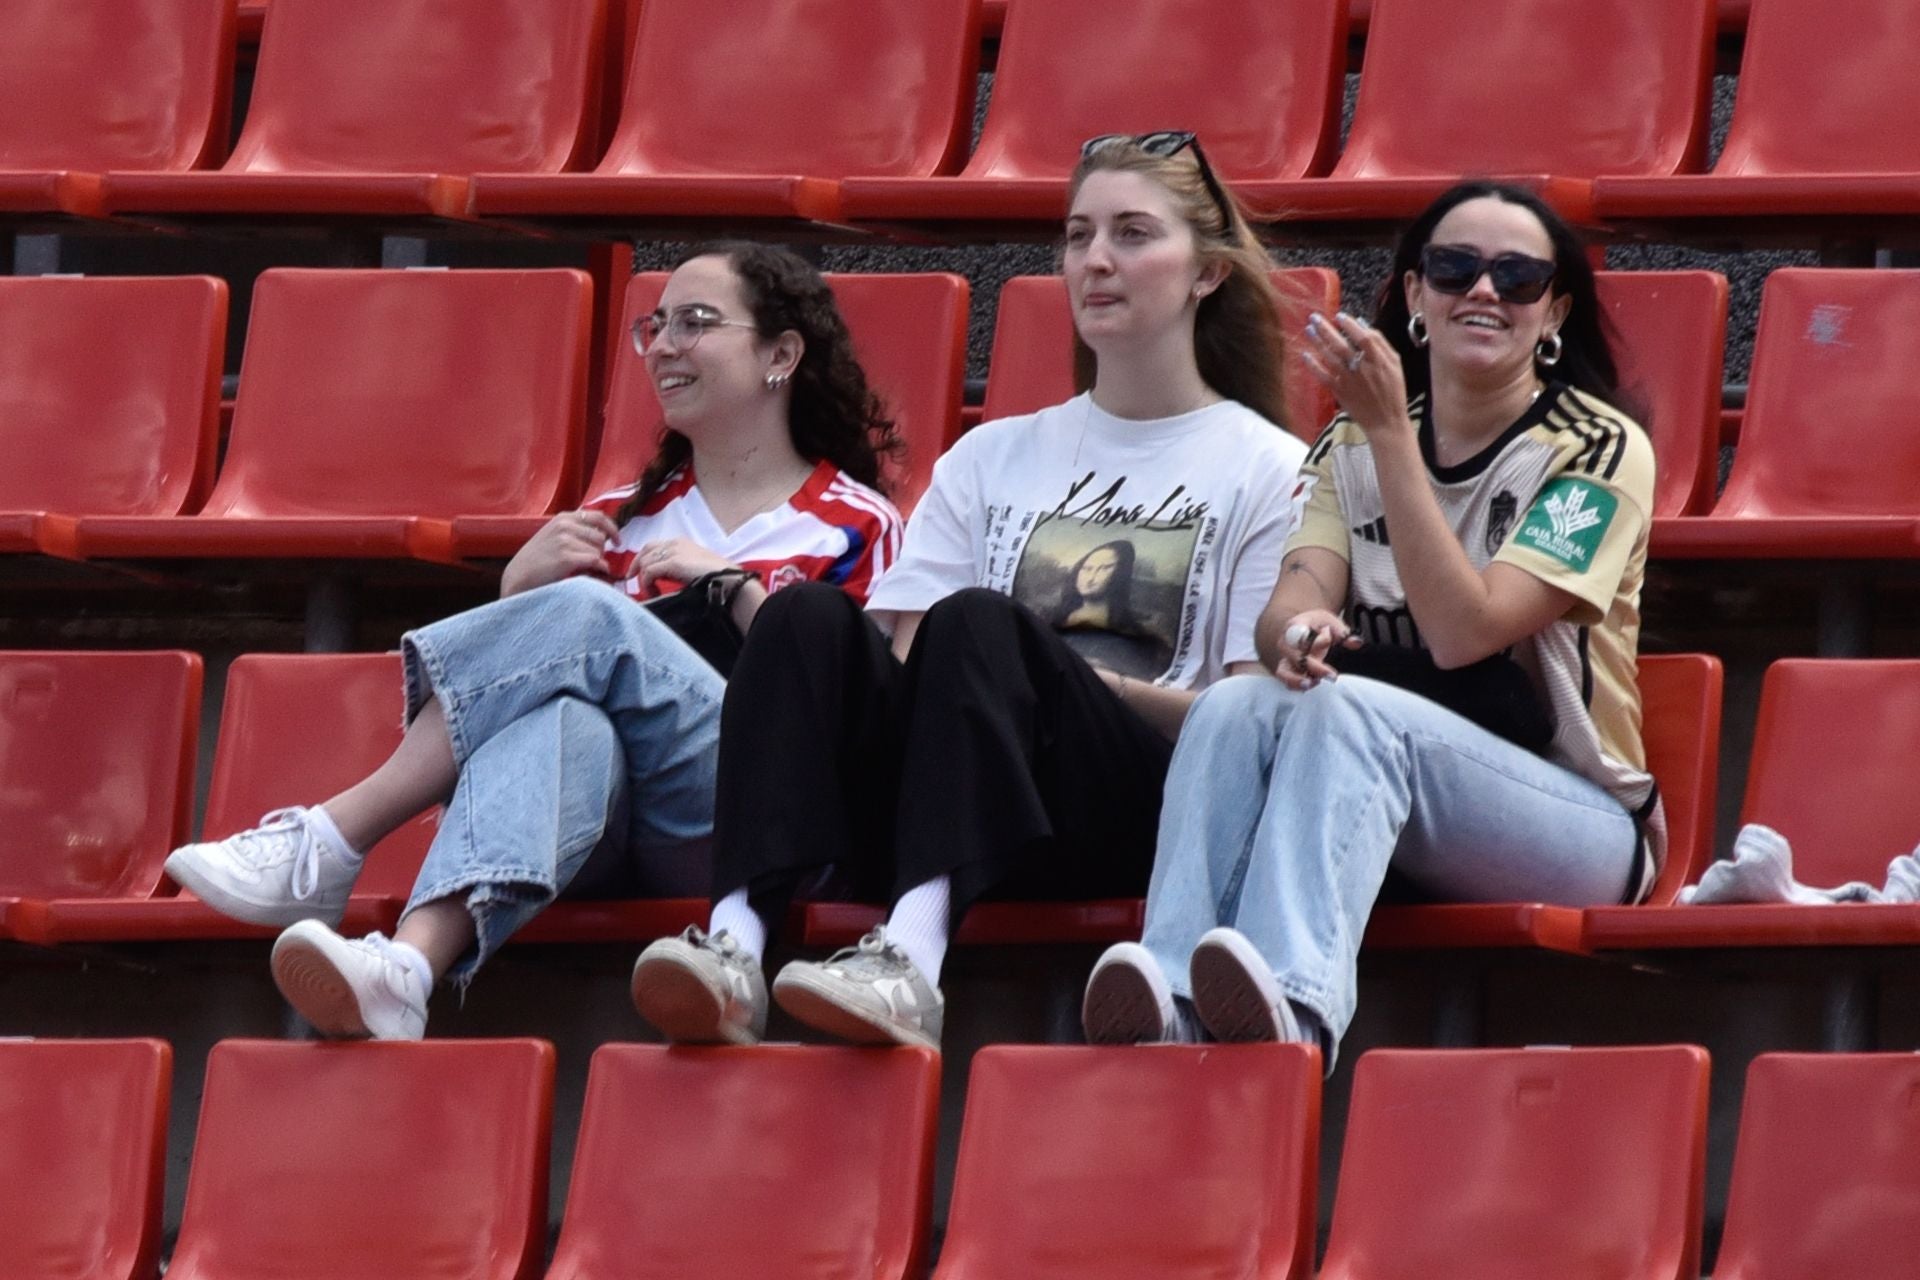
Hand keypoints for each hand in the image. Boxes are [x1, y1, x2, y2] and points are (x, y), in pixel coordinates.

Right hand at [501, 509, 620, 596]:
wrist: (519, 575)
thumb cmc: (537, 559)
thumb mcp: (553, 535)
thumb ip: (574, 530)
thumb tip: (603, 535)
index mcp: (563, 518)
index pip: (598, 517)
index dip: (612, 529)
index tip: (618, 540)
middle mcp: (564, 525)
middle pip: (600, 537)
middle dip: (601, 551)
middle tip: (593, 562)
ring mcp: (565, 540)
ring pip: (598, 550)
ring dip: (597, 561)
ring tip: (584, 568)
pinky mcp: (566, 557)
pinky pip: (596, 561)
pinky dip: (600, 568)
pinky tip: (594, 572)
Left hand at [633, 537, 736, 589]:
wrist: (727, 578)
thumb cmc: (716, 577)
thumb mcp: (693, 568)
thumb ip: (678, 568)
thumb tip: (663, 578)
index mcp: (681, 543)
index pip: (654, 546)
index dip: (644, 559)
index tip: (637, 573)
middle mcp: (675, 544)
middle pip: (645, 550)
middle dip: (636, 565)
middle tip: (631, 579)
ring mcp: (673, 552)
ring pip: (645, 562)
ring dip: (644, 580)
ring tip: (652, 593)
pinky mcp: (672, 562)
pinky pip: (649, 572)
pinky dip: (647, 584)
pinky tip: (654, 593)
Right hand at [1274, 608, 1359, 691]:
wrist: (1308, 627)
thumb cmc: (1320, 624)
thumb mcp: (1332, 622)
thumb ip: (1343, 633)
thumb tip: (1356, 643)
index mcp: (1295, 626)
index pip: (1299, 635)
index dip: (1312, 641)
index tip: (1328, 642)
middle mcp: (1286, 643)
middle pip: (1294, 657)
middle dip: (1312, 667)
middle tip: (1332, 676)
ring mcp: (1285, 657)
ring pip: (1284, 672)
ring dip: (1298, 680)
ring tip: (1315, 683)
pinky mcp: (1287, 670)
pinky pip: (1287, 681)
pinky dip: (1298, 685)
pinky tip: (1313, 684)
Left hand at [1299, 311, 1414, 442]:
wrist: (1385, 421)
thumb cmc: (1393, 390)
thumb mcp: (1395, 364)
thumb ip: (1381, 344)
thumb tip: (1363, 325)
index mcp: (1379, 360)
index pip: (1363, 337)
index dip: (1350, 325)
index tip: (1339, 316)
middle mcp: (1362, 368)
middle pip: (1341, 344)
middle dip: (1326, 329)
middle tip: (1314, 317)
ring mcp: (1349, 380)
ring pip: (1330, 358)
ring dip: (1318, 342)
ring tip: (1309, 330)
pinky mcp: (1339, 392)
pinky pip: (1323, 376)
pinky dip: (1313, 365)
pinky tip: (1305, 355)